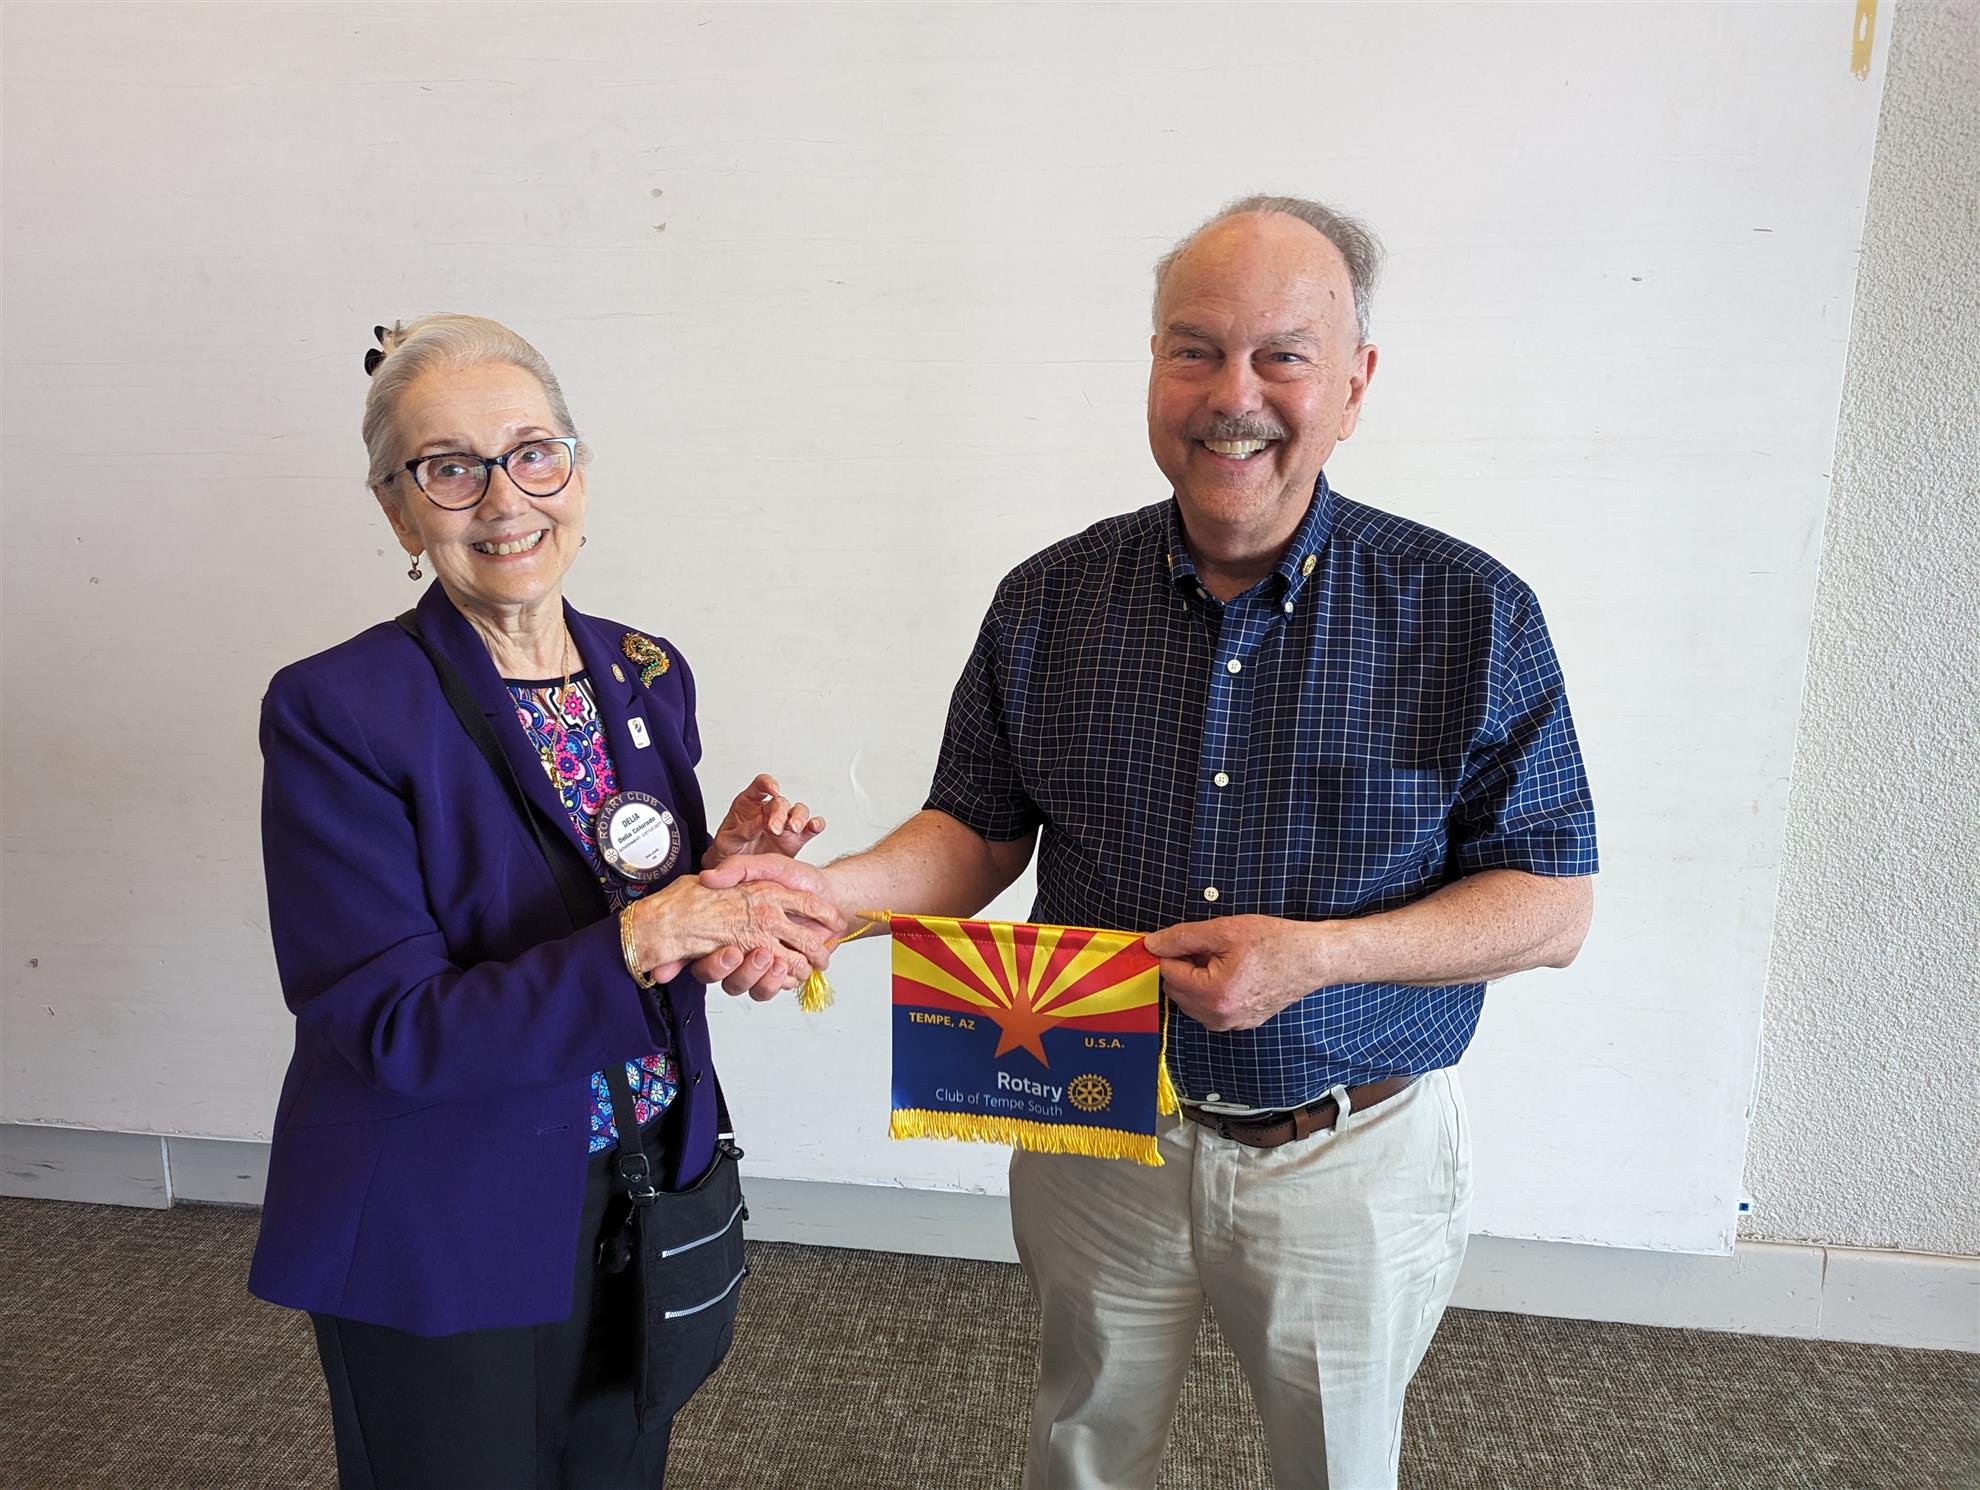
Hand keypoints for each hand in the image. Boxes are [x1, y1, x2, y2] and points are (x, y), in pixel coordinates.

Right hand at [685, 854, 846, 999]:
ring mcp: (762, 961)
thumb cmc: (800, 879)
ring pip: (749, 985)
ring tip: (780, 961)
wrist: (834, 894)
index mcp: (732, 922)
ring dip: (764, 978)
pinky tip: (792, 968)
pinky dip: (781, 982)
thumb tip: (708, 878)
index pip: (704, 951)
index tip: (731, 952)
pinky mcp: (780, 973)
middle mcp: (743, 944)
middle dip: (743, 971)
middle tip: (761, 954)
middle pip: (728, 975)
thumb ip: (738, 869)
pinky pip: (771, 989)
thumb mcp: (766, 866)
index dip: (713, 960)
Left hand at [705, 772, 824, 867]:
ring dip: (798, 817)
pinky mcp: (796, 839)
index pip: (760, 785)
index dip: (768, 783)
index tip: (773, 790)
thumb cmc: (730, 851)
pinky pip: (810, 827)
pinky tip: (815, 826)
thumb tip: (760, 822)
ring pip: (799, 810)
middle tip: (774, 829)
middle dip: (780, 813)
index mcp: (749, 804)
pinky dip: (816, 825)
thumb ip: (742, 831)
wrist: (738, 872)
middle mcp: (769, 810)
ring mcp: (785, 823)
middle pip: (781, 801)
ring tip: (793, 829)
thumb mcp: (727, 841)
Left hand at [1143, 915, 1329, 1031]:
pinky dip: (1210, 991)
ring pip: (1190, 1001)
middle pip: (1176, 989)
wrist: (1313, 959)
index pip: (1168, 972)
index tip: (1187, 939)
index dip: (1174, 950)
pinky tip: (1232, 973)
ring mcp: (1231, 1025)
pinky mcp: (1240, 1024)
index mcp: (1214, 995)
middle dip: (1185, 966)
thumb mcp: (1225, 930)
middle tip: (1210, 947)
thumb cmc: (1274, 941)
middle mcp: (1220, 1017)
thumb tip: (1152, 944)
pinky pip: (1209, 1009)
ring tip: (1223, 959)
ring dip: (1196, 979)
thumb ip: (1183, 937)